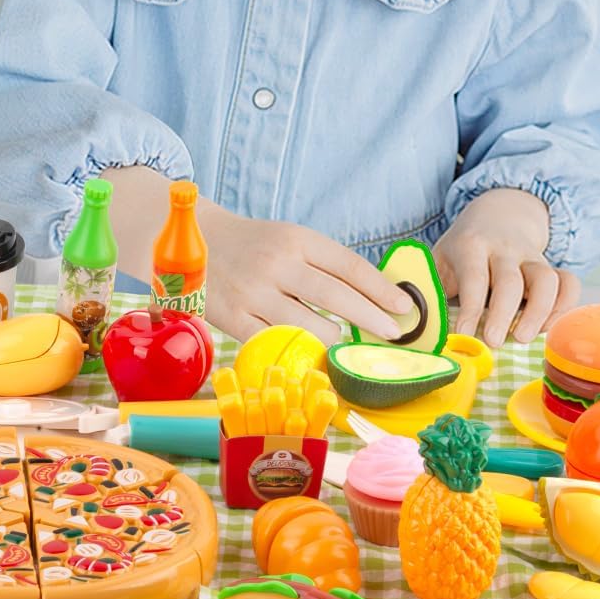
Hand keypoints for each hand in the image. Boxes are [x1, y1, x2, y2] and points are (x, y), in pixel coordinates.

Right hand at [198, 205, 411, 346]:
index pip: (348, 266)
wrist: (195, 244)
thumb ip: (325, 265)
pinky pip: (275, 344)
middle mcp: (277, 263)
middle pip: (336, 296)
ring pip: (309, 326)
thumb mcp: (289, 240)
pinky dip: (297, 353)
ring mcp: (254, 292)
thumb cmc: (254, 246)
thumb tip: (376, 298)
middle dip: (372, 319)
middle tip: (394, 335)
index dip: (381, 289)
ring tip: (346, 346)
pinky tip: (311, 358)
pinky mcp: (234, 318)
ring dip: (335, 340)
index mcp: (296, 239)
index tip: (404, 307)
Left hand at [434, 188, 580, 346]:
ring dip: (540, 312)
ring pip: (546, 279)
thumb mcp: (439, 258)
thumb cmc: (463, 249)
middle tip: (494, 342)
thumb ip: (428, 285)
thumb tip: (414, 317)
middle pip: (511, 281)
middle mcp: (505, 248)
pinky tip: (548, 328)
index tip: (465, 336)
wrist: (497, 215)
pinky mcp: (552, 265)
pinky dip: (564, 306)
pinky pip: (568, 282)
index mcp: (472, 245)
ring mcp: (532, 256)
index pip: (474, 278)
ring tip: (524, 338)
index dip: (471, 309)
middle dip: (503, 314)